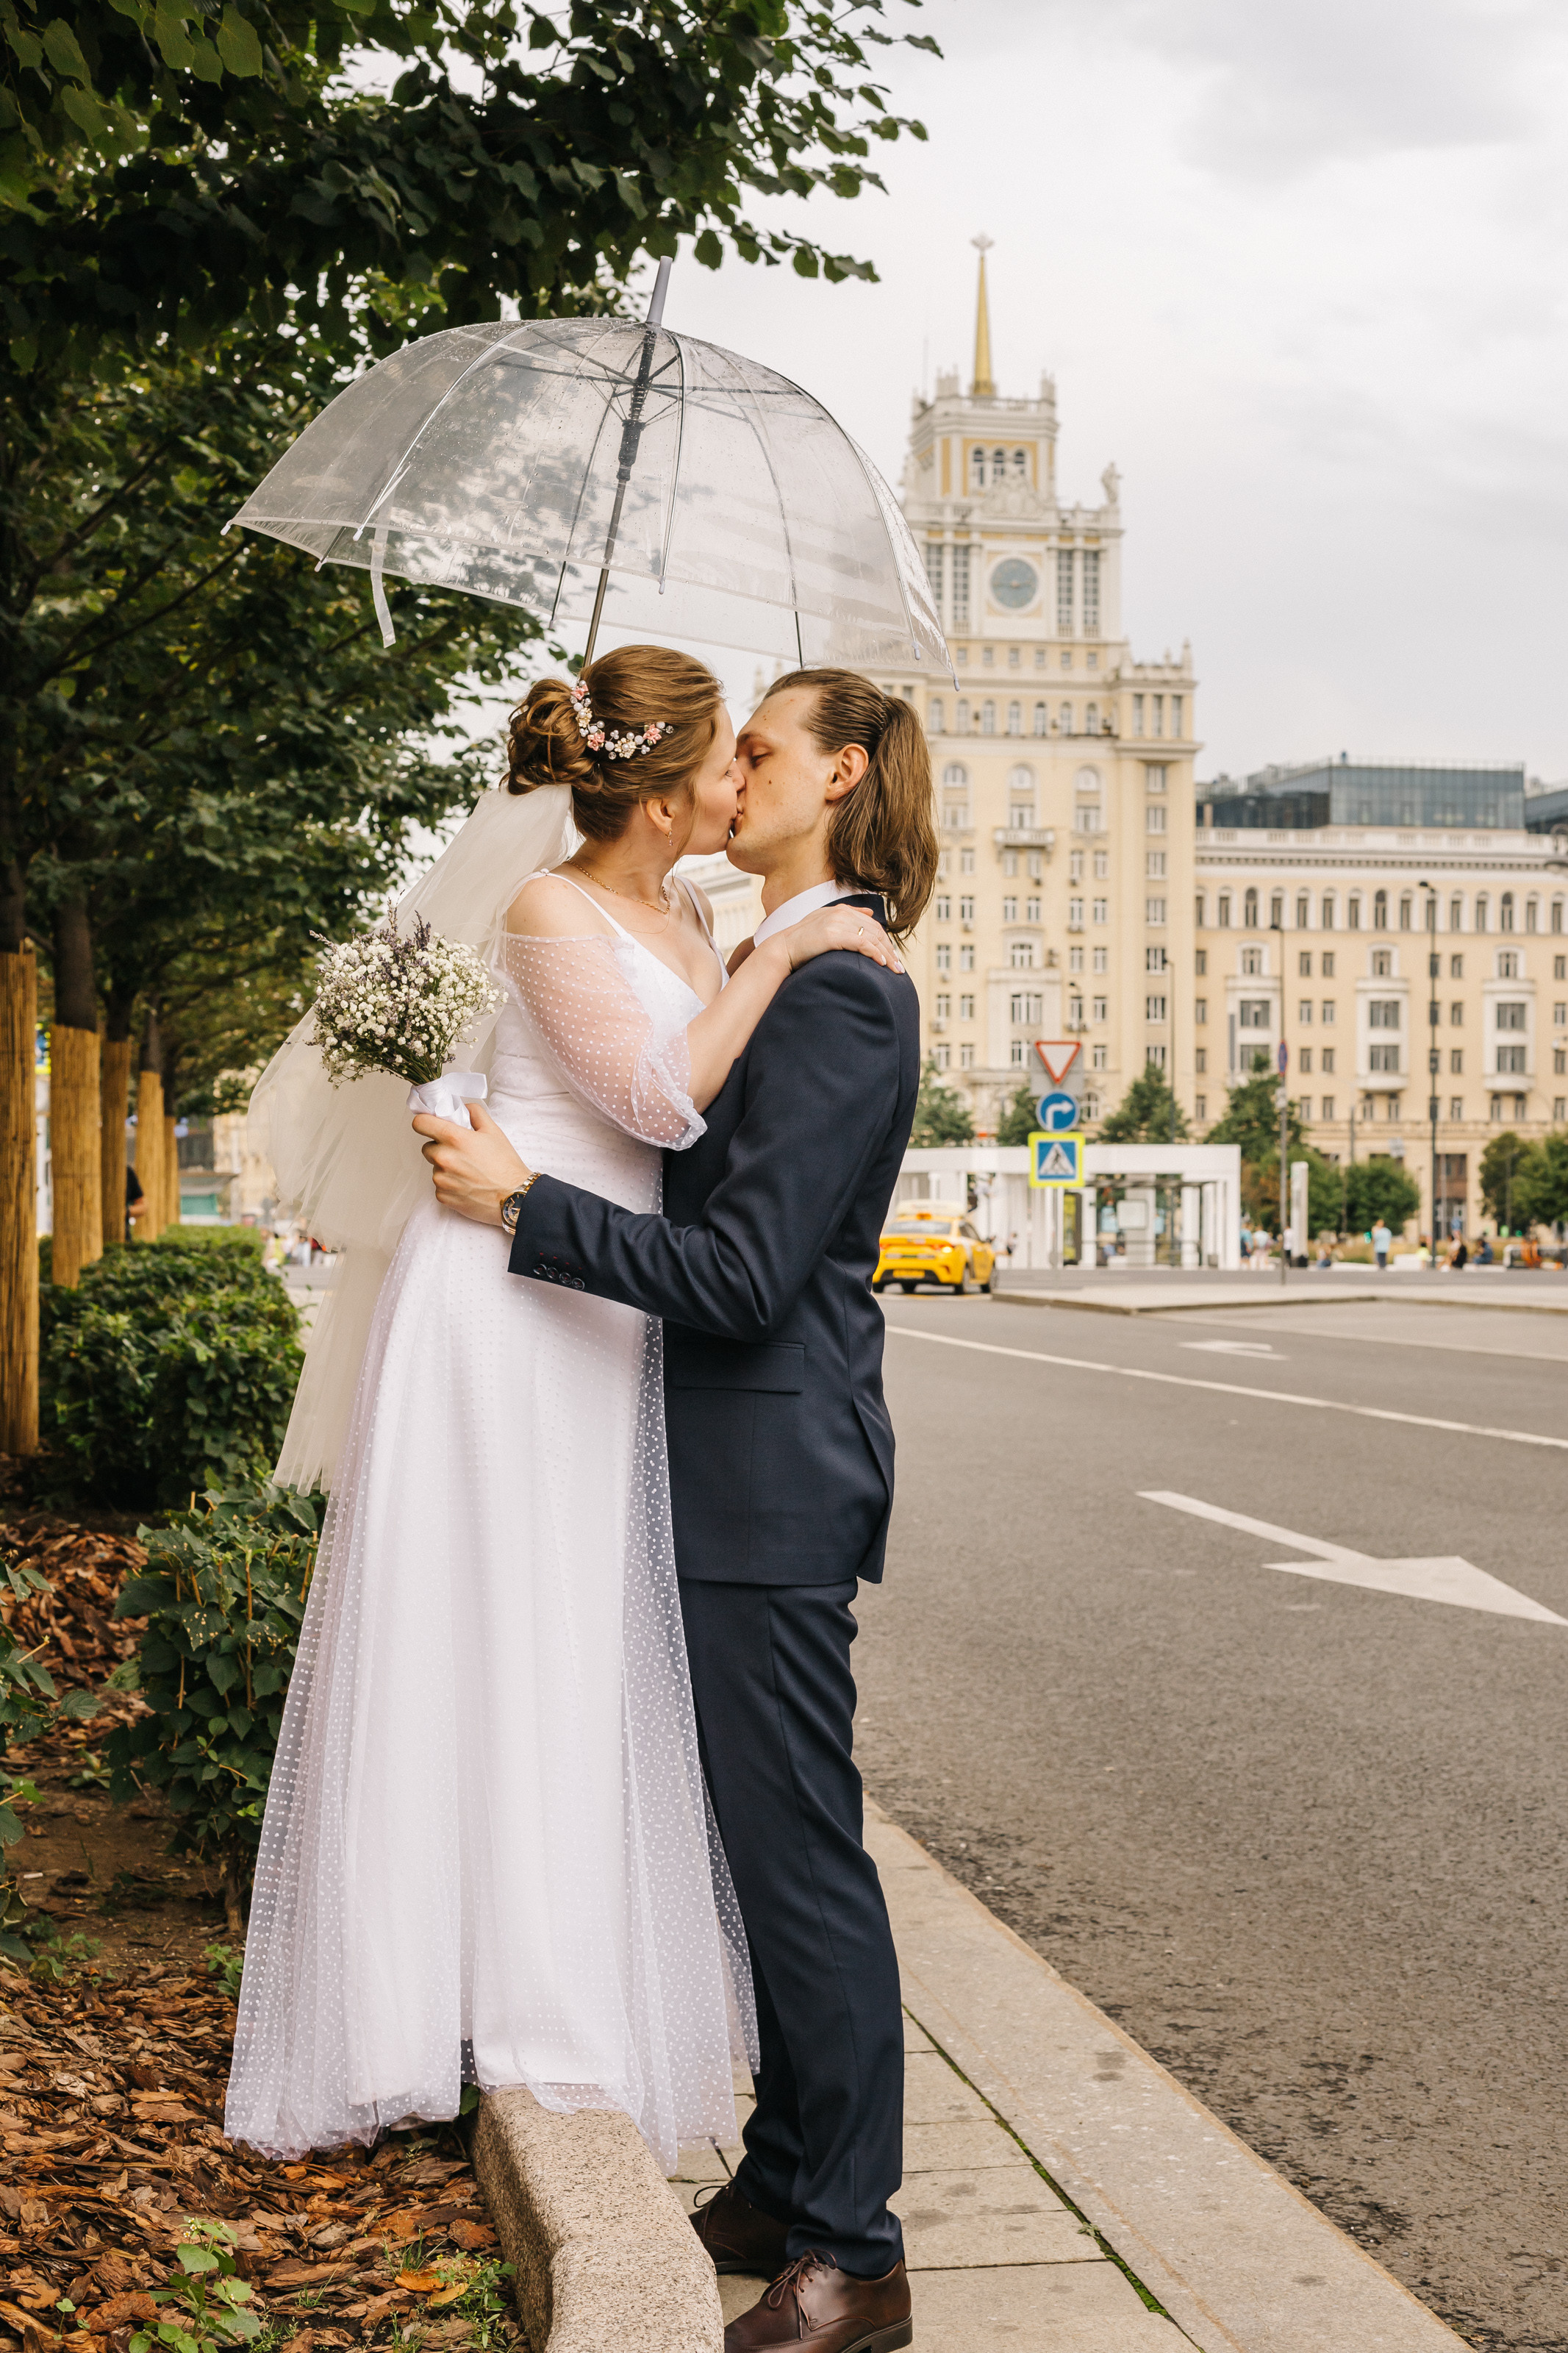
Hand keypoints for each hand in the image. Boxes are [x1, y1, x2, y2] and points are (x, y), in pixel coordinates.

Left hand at [412, 1099, 531, 1227]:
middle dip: (440, 1148)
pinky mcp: (443, 1196)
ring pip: (434, 1168)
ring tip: (468, 1171)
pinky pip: (439, 1186)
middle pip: (427, 1148)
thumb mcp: (494, 1132)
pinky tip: (467, 1184)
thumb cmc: (505, 1166)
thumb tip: (464, 1108)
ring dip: (446, 1168)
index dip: (425, 1122)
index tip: (429, 1125)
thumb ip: (475, 1113)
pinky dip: (450, 1185)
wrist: (514, 1197)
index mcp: (454, 1139)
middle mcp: (444, 1158)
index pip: (421, 1124)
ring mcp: (441, 1179)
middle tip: (460, 1152)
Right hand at [781, 905, 903, 974]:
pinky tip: (881, 964)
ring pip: (872, 938)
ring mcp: (838, 923)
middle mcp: (842, 913)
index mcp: (842, 910)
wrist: (783, 949)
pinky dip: (875, 954)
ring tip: (895, 970)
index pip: (872, 925)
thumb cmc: (802, 941)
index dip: (885, 942)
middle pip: (876, 931)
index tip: (892, 957)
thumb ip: (847, 915)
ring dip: (886, 955)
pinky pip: (862, 944)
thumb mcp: (825, 922)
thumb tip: (869, 913)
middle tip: (898, 967)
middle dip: (889, 950)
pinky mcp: (834, 935)